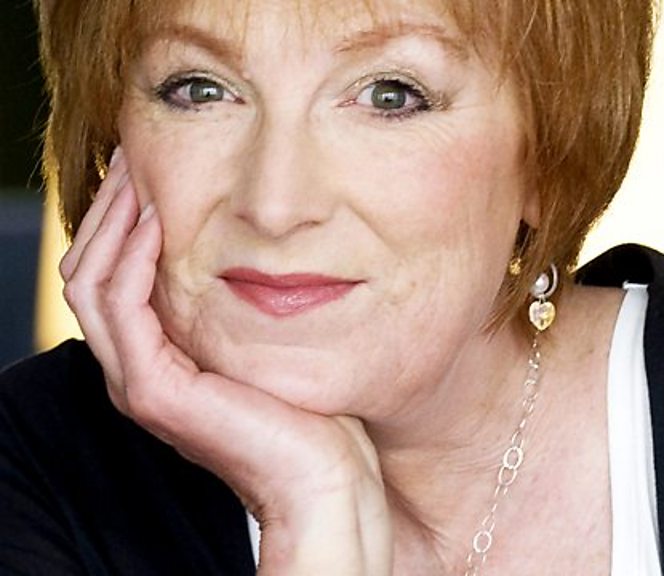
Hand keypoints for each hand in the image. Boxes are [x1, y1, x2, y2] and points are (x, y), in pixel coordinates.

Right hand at [59, 149, 392, 574]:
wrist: (327, 474)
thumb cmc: (312, 409)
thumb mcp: (270, 339)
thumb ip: (245, 301)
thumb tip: (261, 247)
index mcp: (162, 358)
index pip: (116, 275)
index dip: (124, 219)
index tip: (150, 167)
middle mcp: (140, 370)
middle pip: (93, 270)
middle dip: (111, 207)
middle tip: (135, 153)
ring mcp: (140, 383)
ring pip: (92, 282)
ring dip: (112, 220)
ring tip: (139, 170)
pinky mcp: (155, 392)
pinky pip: (121, 308)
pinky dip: (131, 257)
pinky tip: (159, 219)